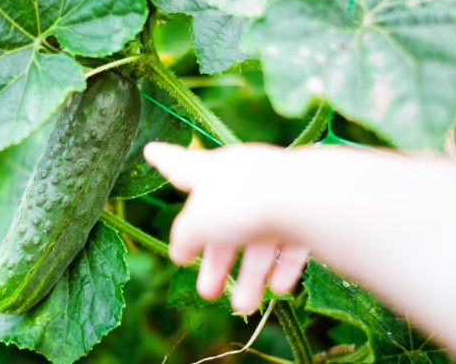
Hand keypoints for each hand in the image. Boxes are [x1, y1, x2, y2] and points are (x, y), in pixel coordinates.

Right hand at [144, 142, 307, 313]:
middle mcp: (242, 179)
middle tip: (206, 292)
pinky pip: (289, 245)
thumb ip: (184, 237)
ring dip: (250, 277)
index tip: (151, 150)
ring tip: (244, 306)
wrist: (304, 198)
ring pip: (258, 242)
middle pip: (223, 224)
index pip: (180, 165)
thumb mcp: (197, 222)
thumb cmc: (240, 201)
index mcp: (210, 171)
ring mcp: (275, 196)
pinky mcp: (304, 213)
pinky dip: (282, 268)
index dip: (164, 160)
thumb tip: (179, 251)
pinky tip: (277, 290)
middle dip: (215, 262)